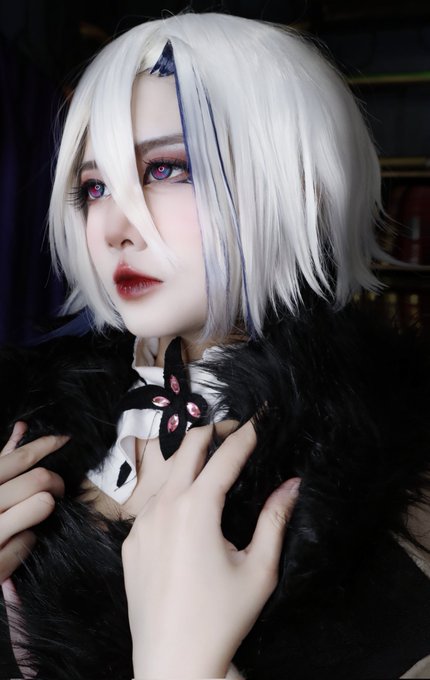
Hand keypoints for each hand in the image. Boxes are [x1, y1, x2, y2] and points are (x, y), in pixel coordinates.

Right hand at [0, 422, 66, 582]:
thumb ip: (2, 459)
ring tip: (37, 510)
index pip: (20, 457)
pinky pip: (30, 539)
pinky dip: (28, 538)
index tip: (63, 439)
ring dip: (44, 506)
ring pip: (42, 504)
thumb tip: (21, 427)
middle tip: (56, 488)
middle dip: (55, 481)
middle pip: (40, 479)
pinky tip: (17, 538)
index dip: (47, 444)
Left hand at [122, 422, 299, 679]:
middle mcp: (164, 507)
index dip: (246, 433)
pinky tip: (188, 512)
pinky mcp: (130, 542)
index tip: (260, 416)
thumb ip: (276, 520)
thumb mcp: (259, 570)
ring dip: (190, 462)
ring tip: (213, 466)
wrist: (172, 661)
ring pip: (167, 474)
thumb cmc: (221, 618)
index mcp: (197, 508)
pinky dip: (173, 494)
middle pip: (187, 447)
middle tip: (236, 432)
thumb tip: (293, 485)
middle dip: (213, 432)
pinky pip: (152, 505)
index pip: (225, 456)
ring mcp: (141, 523)